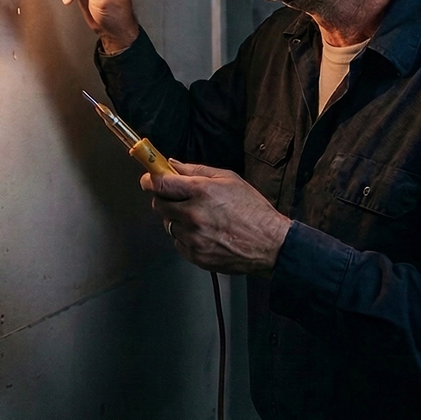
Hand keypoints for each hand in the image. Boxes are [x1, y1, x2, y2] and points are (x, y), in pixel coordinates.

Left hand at [141, 161, 291, 275]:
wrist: (271, 244)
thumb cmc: (253, 210)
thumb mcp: (228, 179)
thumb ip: (196, 170)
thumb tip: (172, 164)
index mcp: (201, 192)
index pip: (160, 184)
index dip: (150, 180)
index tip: (149, 179)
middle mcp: (194, 215)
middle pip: (159, 205)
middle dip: (165, 200)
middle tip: (179, 199)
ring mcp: (194, 237)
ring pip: (168, 224)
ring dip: (178, 220)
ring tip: (201, 219)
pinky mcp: (196, 255)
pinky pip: (178, 242)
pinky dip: (186, 238)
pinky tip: (205, 234)